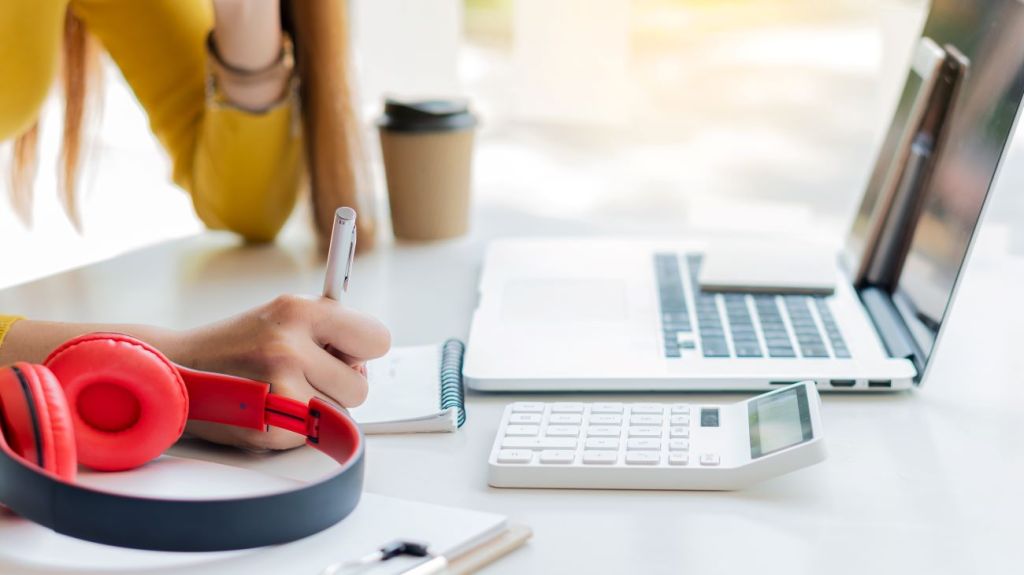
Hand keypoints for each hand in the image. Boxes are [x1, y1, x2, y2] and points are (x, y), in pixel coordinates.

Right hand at [165, 294, 389, 449]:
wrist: (175, 369)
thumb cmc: (240, 344)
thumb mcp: (283, 316)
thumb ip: (330, 330)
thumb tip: (369, 356)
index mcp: (298, 310)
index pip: (377, 339)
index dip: (364, 349)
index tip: (347, 352)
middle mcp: (288, 347)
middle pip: (360, 385)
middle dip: (338, 384)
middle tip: (304, 374)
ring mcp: (278, 390)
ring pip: (339, 413)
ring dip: (316, 407)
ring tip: (279, 390)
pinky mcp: (271, 428)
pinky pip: (311, 435)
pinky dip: (293, 428)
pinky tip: (265, 409)